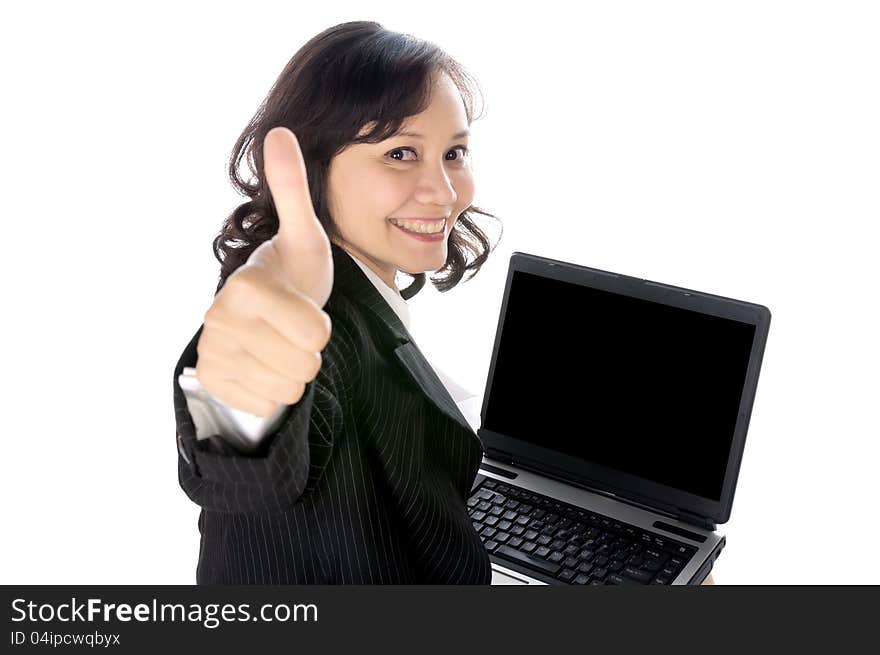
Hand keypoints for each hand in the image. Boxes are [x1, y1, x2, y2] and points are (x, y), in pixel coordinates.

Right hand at [195, 127, 333, 416]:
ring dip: (294, 372)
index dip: (322, 329)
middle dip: (309, 353)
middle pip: (302, 365)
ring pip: (285, 388)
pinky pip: (264, 403)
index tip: (309, 312)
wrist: (262, 316)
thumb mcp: (304, 236)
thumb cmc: (292, 275)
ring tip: (282, 346)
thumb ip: (293, 191)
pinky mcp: (212, 381)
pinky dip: (273, 390)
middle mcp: (219, 320)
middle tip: (296, 331)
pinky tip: (265, 364)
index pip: (314, 335)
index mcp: (245, 285)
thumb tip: (280, 131)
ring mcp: (212, 352)